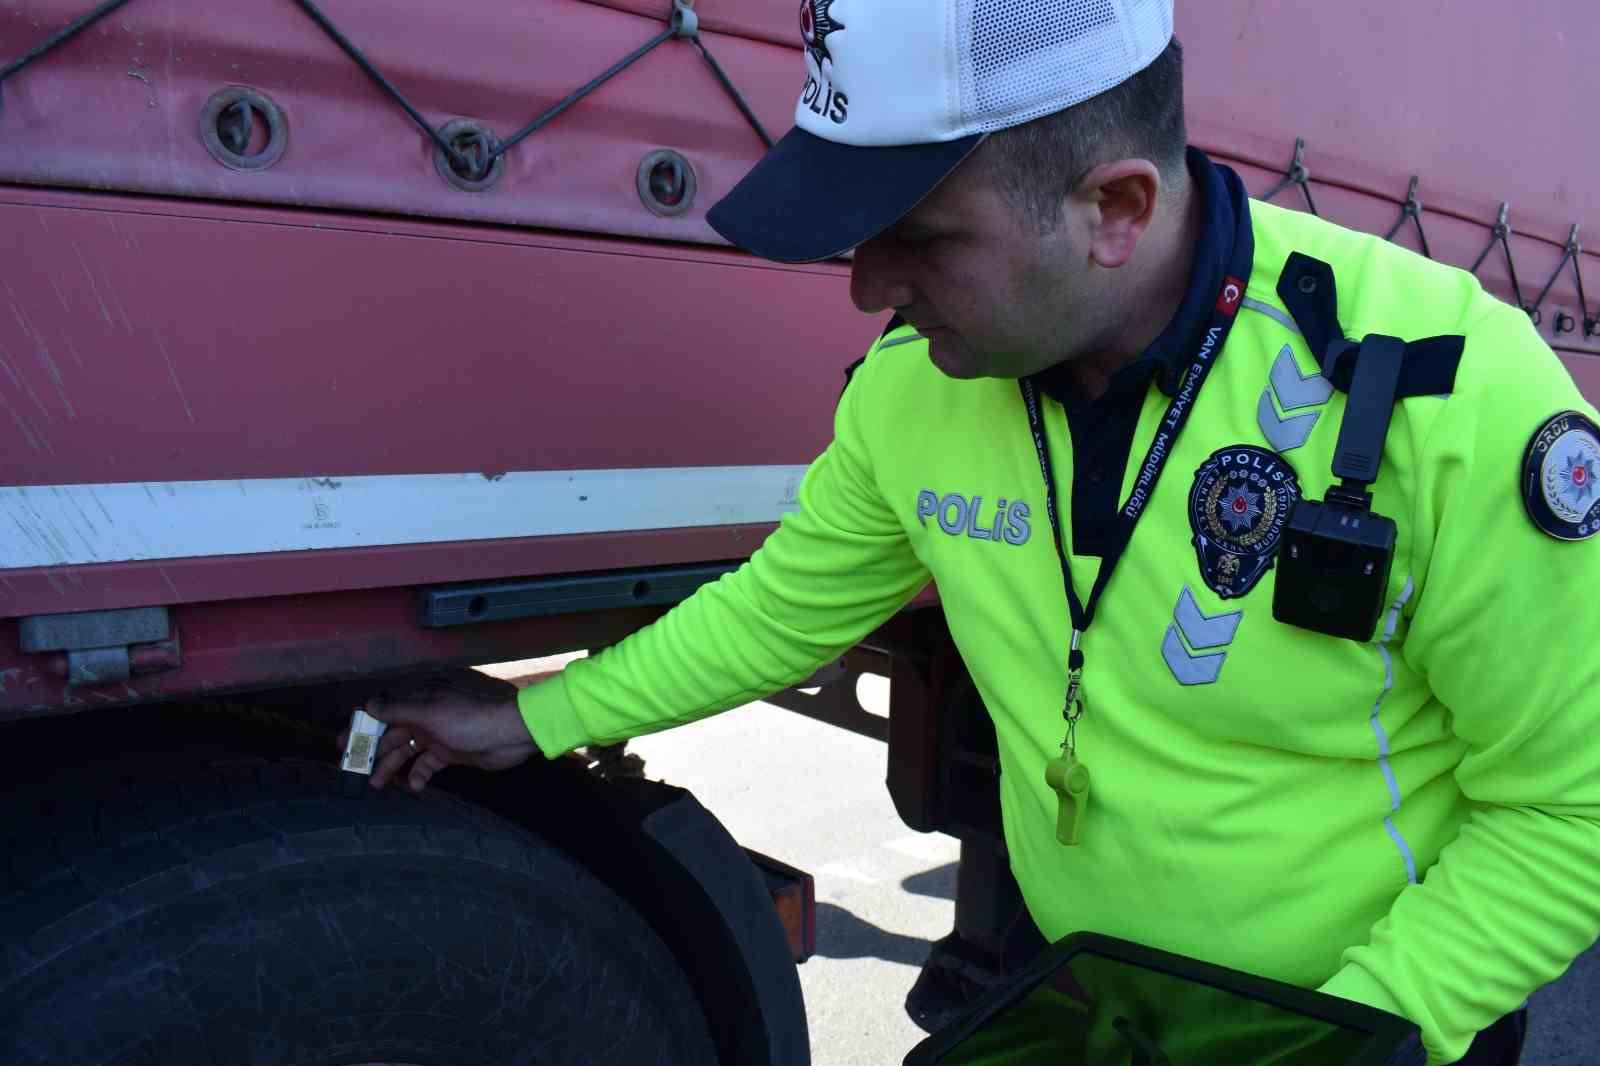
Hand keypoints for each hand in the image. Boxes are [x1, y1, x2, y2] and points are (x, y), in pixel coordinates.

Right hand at [337, 686, 540, 792]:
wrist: (511, 733)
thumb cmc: (471, 719)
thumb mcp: (430, 712)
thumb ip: (398, 709)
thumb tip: (368, 704)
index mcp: (418, 701)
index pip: (382, 712)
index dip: (361, 727)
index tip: (342, 745)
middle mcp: (425, 717)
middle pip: (391, 734)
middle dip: (372, 751)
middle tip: (353, 770)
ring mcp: (438, 735)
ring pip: (407, 751)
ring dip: (392, 766)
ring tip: (377, 785)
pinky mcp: (452, 752)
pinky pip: (428, 764)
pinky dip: (419, 775)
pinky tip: (414, 787)